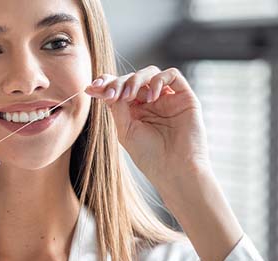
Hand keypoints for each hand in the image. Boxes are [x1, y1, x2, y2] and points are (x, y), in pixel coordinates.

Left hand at [84, 66, 209, 189]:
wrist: (175, 170)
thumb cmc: (151, 156)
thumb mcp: (126, 130)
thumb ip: (117, 107)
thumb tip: (107, 87)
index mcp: (135, 110)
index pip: (120, 88)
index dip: (106, 83)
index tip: (92, 88)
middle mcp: (151, 102)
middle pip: (132, 78)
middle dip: (118, 82)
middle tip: (110, 94)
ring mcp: (168, 98)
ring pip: (150, 73)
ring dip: (135, 80)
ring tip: (129, 96)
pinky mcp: (185, 97)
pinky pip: (172, 75)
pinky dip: (159, 80)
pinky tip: (151, 97)